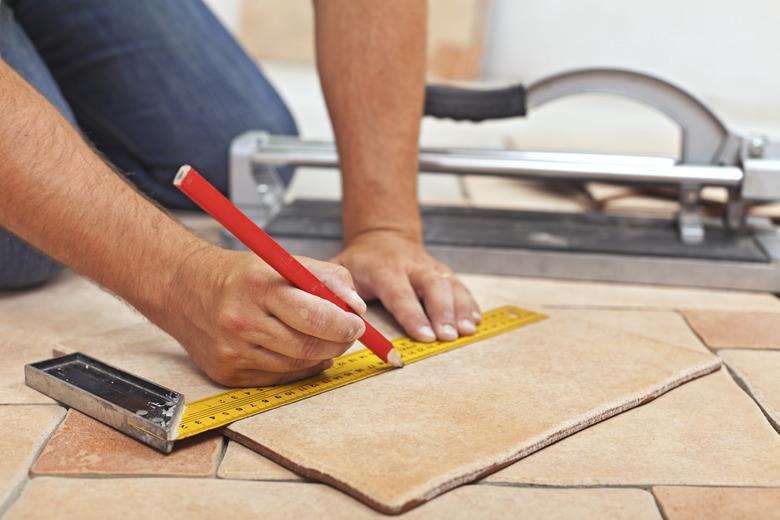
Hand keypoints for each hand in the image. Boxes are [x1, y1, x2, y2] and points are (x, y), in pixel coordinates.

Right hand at [159, 245, 366, 386]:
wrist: (186, 289)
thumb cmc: (242, 276)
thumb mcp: (285, 262)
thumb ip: (328, 278)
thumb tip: (356, 307)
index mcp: (259, 286)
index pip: (314, 314)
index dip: (344, 324)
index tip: (357, 324)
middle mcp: (242, 320)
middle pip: (308, 346)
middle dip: (338, 342)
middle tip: (348, 334)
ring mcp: (232, 350)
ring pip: (296, 365)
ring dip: (319, 355)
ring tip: (321, 339)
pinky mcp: (227, 373)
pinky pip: (278, 377)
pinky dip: (297, 367)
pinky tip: (298, 352)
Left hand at [332, 230, 480, 341]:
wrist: (382, 237)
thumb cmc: (360, 262)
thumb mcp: (340, 269)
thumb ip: (337, 290)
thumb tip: (340, 314)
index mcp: (384, 268)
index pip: (400, 292)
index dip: (412, 314)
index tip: (423, 335)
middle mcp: (411, 265)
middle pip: (432, 286)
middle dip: (442, 312)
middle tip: (448, 336)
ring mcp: (429, 267)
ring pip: (449, 285)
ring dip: (460, 308)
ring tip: (466, 330)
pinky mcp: (442, 271)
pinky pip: (459, 285)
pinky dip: (469, 303)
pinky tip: (475, 320)